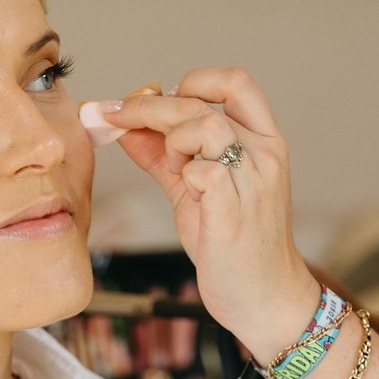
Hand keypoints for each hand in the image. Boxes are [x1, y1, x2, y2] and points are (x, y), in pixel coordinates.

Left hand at [105, 68, 320, 363]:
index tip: (160, 98)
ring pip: (206, 126)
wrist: (263, 298)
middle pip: (203, 103)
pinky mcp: (235, 213)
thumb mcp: (195, 191)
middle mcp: (264, 155)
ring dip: (174, 140)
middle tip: (115, 118)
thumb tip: (126, 128)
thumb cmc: (234, 245)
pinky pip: (204, 172)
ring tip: (174, 169)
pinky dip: (184, 174)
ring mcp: (253, 182)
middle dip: (149, 108)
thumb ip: (163, 158)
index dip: (193, 81)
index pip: (235, 82)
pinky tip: (187, 192)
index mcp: (263, 142)